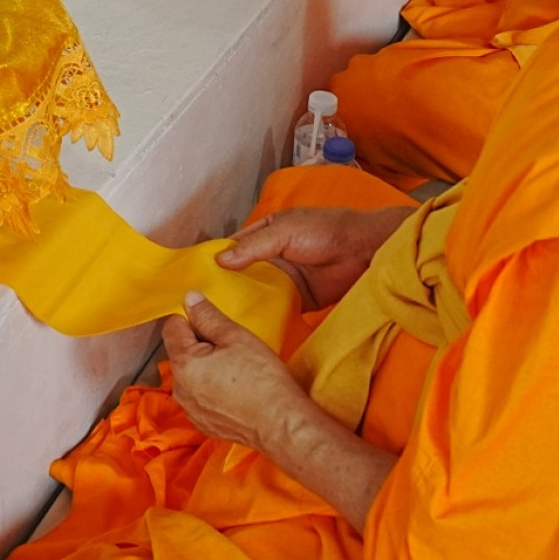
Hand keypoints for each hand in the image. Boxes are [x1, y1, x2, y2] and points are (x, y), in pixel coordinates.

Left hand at [163, 296, 308, 450]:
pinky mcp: (203, 424)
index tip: (216, 328)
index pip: (172, 326)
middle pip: (180, 352)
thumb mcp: (236, 337)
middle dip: (200, 346)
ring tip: (236, 372)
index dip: (193, 320)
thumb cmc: (261, 378)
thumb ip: (208, 316)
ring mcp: (190, 409)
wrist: (280, 425)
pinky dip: (211, 391)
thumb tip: (189, 298)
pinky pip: (199, 398)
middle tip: (231, 350)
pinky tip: (235, 392)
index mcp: (184, 363)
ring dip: (205, 369)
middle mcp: (179, 389)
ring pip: (190, 376)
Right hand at [219, 205, 406, 310]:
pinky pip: (276, 309)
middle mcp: (270, 257)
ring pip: (256, 293)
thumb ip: (254, 247)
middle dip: (224, 287)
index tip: (193, 278)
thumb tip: (220, 260)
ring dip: (242, 303)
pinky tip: (247, 328)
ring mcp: (284, 280)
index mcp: (264, 234)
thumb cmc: (326, 231)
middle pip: (240, 273)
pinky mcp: (298, 300)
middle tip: (201, 306)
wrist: (366, 252)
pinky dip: (264, 317)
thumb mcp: (285, 232)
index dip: (214, 260)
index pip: (232, 247)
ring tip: (218, 321)